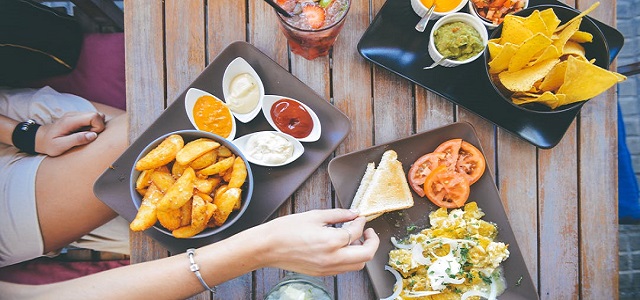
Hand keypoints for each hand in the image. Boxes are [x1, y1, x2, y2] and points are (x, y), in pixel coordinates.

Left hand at [34, 112, 105, 155]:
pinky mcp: (78, 117)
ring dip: (96, 127)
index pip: (94, 116)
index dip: (98, 127)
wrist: (40, 138)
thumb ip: (76, 140)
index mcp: (70, 120)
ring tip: (85, 135)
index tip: (91, 136)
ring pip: (97, 116)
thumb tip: (93, 135)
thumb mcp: (60, 146)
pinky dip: (92, 126)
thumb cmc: (49, 144)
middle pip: (98, 115)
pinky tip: (83, 133)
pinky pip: (92, 118)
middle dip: (98, 127)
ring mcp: (76, 114)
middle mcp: (74, 114)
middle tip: (88, 137)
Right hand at [254, 209, 379, 275]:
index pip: (356, 232)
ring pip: (357, 265)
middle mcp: (332, 258)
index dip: (360, 222)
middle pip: (366, 255)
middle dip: (372, 242)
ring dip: (362, 252)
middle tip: (368, 231)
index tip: (359, 217)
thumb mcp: (315, 215)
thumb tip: (353, 213)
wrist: (267, 247)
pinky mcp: (322, 273)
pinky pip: (344, 269)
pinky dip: (350, 258)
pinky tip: (343, 247)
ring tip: (356, 239)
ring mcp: (327, 268)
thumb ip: (338, 214)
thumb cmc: (286, 230)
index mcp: (331, 241)